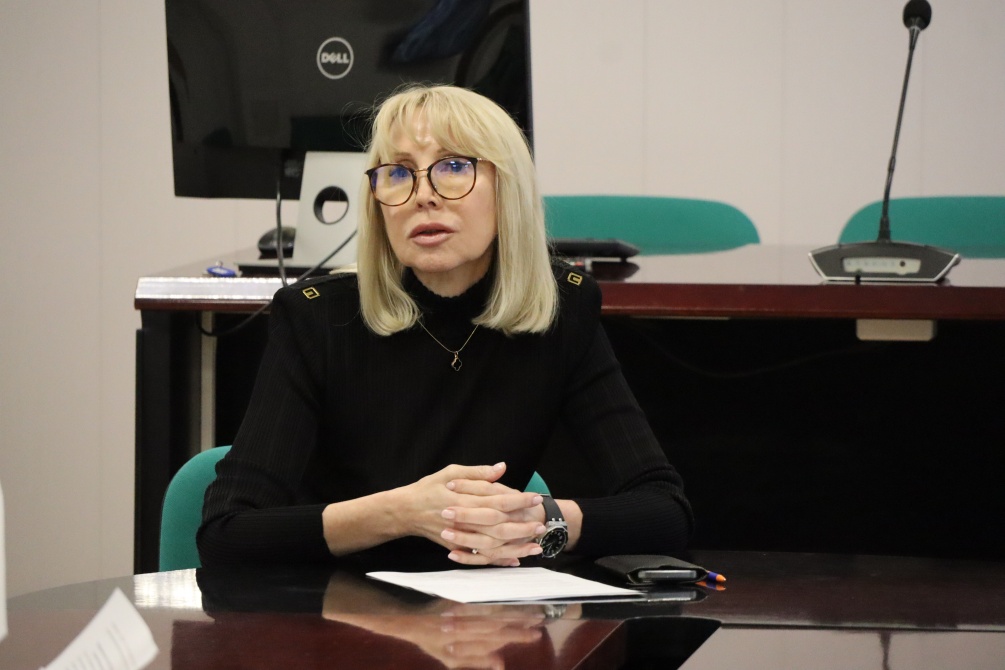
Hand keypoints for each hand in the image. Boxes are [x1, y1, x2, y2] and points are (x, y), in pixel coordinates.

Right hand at [392, 463, 536, 563]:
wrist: (405, 511)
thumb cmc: (428, 488)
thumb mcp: (450, 472)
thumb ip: (477, 472)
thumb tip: (502, 468)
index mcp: (462, 498)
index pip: (496, 499)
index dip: (517, 499)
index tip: (535, 498)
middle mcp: (462, 519)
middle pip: (497, 524)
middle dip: (521, 525)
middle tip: (541, 524)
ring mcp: (458, 535)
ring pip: (491, 544)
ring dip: (515, 546)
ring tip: (536, 546)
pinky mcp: (456, 547)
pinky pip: (479, 557)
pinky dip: (497, 560)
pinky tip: (514, 560)